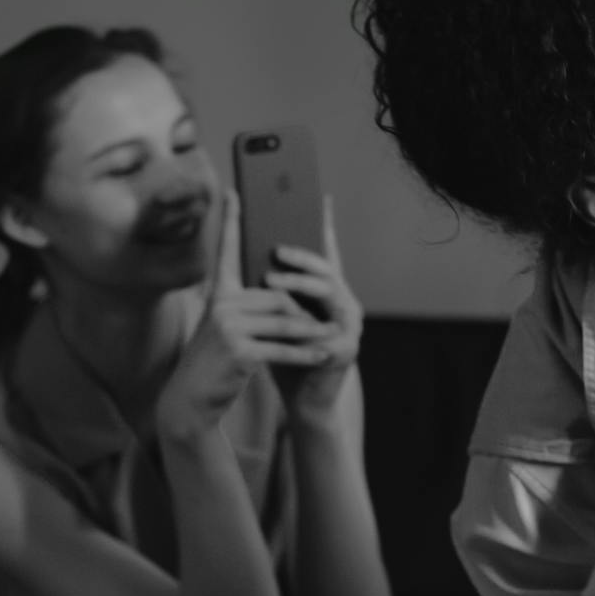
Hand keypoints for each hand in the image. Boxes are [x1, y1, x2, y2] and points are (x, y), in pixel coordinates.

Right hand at [155, 191, 335, 440]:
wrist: (190, 400)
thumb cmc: (216, 362)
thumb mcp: (229, 328)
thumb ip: (251, 308)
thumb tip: (289, 296)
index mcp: (219, 294)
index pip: (226, 251)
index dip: (230, 221)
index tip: (235, 192)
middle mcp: (221, 305)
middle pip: (277, 296)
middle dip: (304, 311)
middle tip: (326, 321)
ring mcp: (229, 327)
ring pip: (284, 320)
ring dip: (311, 331)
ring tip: (332, 335)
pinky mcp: (239, 351)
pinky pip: (282, 347)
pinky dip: (305, 352)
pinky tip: (322, 355)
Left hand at [261, 196, 363, 422]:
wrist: (306, 398)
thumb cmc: (288, 354)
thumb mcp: (277, 316)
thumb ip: (272, 290)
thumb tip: (245, 251)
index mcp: (328, 292)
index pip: (326, 253)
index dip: (323, 226)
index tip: (319, 197)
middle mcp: (344, 302)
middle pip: (326, 269)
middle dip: (301, 258)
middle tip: (275, 249)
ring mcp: (349, 324)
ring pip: (329, 293)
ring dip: (300, 284)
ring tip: (272, 280)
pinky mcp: (346, 349)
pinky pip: (327, 331)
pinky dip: (306, 323)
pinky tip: (288, 317)